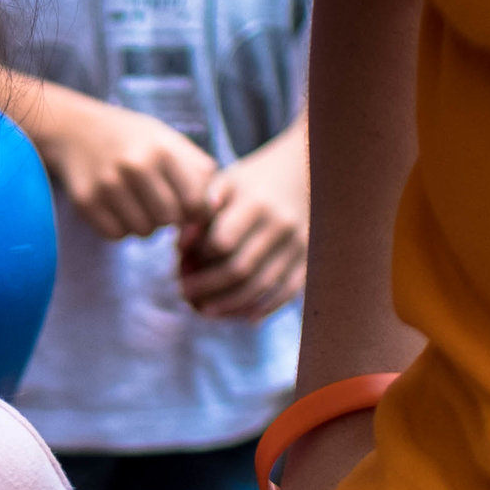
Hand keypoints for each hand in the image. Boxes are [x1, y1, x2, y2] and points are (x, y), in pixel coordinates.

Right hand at [33, 93, 220, 243]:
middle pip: (168, 220)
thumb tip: (214, 209)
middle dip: (168, 219)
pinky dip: (121, 228)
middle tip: (161, 204)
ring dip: (144, 224)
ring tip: (138, 203)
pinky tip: (118, 207)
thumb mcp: (170, 142)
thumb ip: (198, 172)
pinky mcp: (86, 201)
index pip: (194, 203)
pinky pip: (116, 235)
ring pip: (142, 232)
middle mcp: (135, 165)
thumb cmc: (135, 140)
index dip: (195, 212)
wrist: (78, 131)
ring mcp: (108, 184)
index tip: (188, 207)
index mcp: (163, 149)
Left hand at [177, 122, 308, 319]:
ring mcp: (298, 243)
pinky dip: (266, 308)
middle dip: (207, 287)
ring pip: (262, 286)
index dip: (199, 258)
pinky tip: (244, 318)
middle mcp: (281, 224)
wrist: (306, 170)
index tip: (180, 265)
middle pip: (240, 268)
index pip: (222, 242)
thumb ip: (201, 210)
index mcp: (256, 203)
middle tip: (184, 294)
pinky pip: (287, 291)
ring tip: (206, 311)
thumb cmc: (254, 180)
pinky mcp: (309, 257)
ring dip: (231, 305)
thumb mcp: (227, 182)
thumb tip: (180, 247)